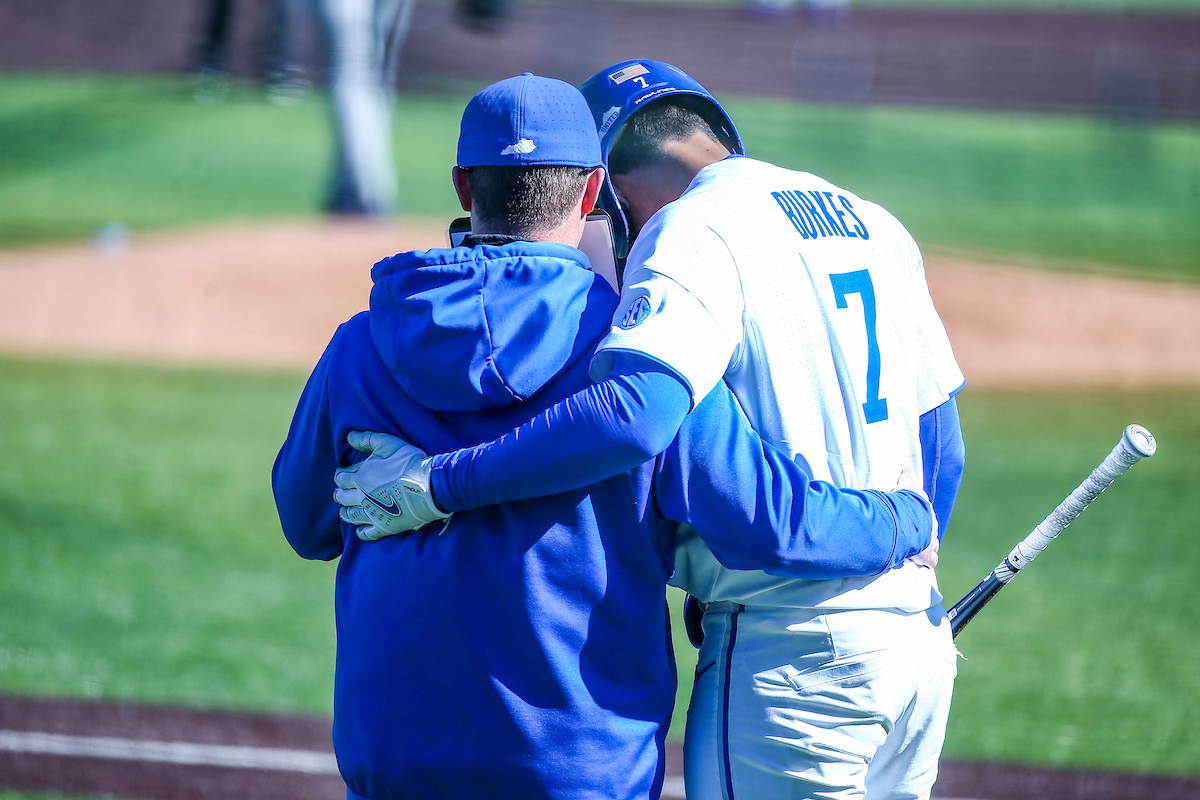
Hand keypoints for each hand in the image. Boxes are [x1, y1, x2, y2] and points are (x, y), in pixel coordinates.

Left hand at [333, 431, 450, 540]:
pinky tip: (360, 530)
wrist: (429, 486)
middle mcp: (361, 497)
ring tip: (345, 511)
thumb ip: (366, 440)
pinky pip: (366, 533)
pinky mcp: (384, 526)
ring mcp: (372, 514)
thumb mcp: (387, 443)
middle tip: (341, 493)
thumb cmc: (408, 463)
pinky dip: (361, 532)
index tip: (342, 475)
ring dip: (346, 512)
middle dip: (339, 494)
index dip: (340, 476)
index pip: (340, 478)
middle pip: (342, 497)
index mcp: (360, 477)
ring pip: (350, 516)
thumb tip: (349, 436)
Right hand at [894, 466, 938, 568]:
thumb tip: (908, 467)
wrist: (904, 520)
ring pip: (932, 544)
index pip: (925, 512)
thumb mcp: (905, 486)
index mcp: (925, 509)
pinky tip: (924, 564)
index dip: (919, 515)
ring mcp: (930, 540)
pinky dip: (927, 562)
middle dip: (923, 531)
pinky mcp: (927, 555)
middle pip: (929, 528)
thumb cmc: (903, 503)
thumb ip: (907, 477)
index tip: (915, 518)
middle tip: (913, 533)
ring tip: (917, 549)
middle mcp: (931, 524)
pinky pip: (930, 560)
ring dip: (926, 546)